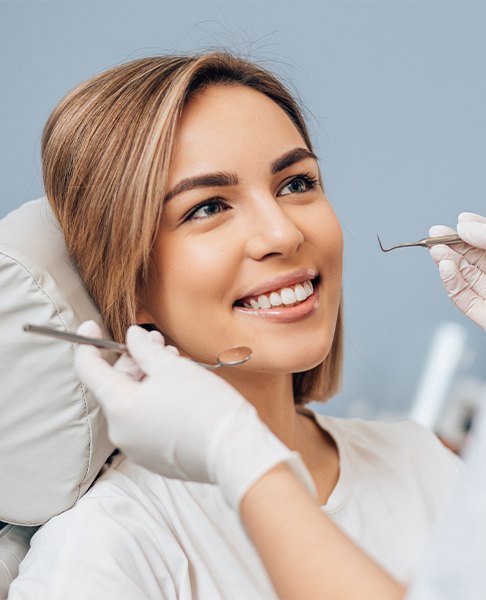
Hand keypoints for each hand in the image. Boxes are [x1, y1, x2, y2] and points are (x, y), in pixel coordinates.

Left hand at [74, 321, 314, 508]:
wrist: (235, 451)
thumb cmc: (205, 406)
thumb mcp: (172, 367)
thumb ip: (144, 349)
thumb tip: (132, 337)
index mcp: (120, 407)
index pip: (89, 371)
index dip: (88, 344)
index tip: (91, 326)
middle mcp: (121, 431)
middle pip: (115, 386)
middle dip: (133, 359)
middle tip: (155, 341)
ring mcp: (136, 448)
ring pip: (133, 403)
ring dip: (147, 379)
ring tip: (173, 362)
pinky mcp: (154, 457)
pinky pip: (145, 422)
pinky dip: (154, 402)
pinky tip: (176, 388)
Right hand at [429, 212, 485, 329]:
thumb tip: (463, 226)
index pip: (485, 241)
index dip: (472, 230)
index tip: (458, 222)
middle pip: (472, 257)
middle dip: (451, 245)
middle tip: (434, 235)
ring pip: (463, 274)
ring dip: (445, 261)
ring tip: (434, 249)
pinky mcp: (481, 314)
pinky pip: (461, 297)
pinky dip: (449, 281)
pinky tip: (445, 267)